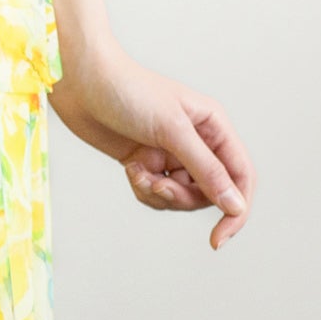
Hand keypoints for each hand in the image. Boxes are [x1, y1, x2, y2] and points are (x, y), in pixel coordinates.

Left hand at [52, 46, 254, 248]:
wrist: (79, 82)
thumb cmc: (128, 92)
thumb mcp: (172, 131)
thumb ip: (206, 170)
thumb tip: (235, 206)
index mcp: (214, 126)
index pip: (241, 175)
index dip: (236, 209)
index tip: (220, 237)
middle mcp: (197, 141)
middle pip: (209, 193)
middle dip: (182, 197)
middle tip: (158, 186)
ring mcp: (171, 153)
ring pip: (181, 197)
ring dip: (159, 193)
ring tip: (139, 173)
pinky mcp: (147, 162)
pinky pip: (156, 194)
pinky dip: (143, 189)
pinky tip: (130, 169)